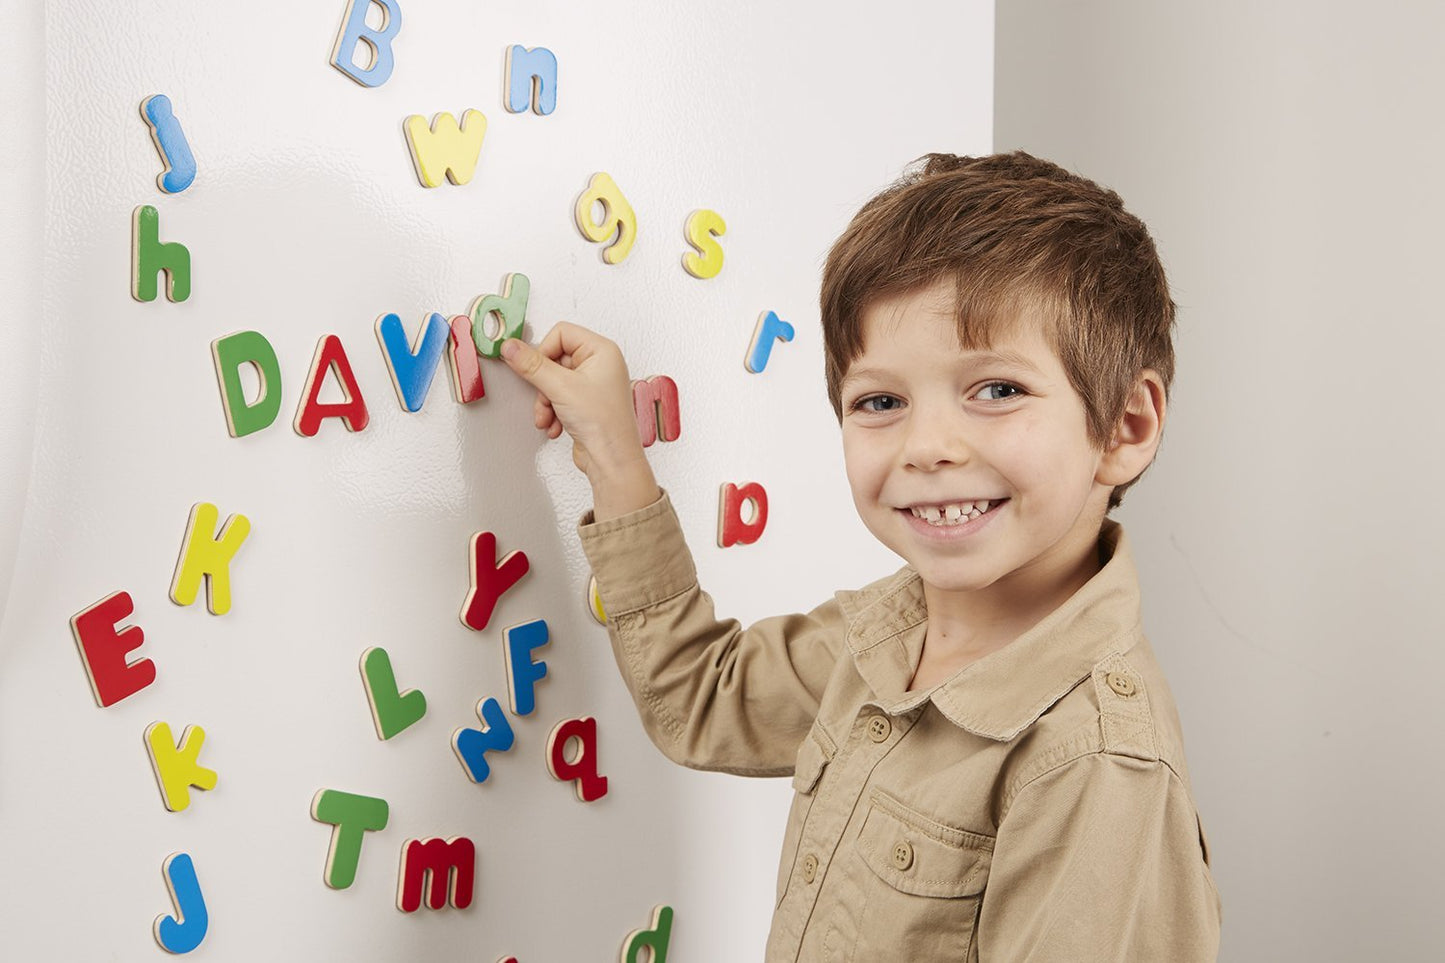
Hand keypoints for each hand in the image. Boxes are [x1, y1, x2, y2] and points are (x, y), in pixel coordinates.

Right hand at [499, 323, 659, 519]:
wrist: (612, 460)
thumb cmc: (604, 424)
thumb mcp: (560, 387)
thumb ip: (531, 365)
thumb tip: (511, 347)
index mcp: (602, 350)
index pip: (561, 333)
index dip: (544, 351)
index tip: (535, 369)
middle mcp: (600, 365)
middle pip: (554, 359)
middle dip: (544, 384)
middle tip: (545, 397)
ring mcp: (593, 385)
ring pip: (553, 381)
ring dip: (545, 401)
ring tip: (549, 416)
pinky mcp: (585, 403)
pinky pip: (558, 398)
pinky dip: (552, 412)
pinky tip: (555, 426)